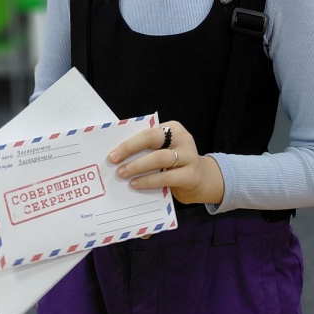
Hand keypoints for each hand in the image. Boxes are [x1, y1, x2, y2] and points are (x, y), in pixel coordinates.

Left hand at [107, 120, 224, 205]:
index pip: (147, 132)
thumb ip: (147, 149)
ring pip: (159, 158)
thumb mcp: (163, 150)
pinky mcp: (191, 175)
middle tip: (114, 162)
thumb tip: (119, 155)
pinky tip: (136, 184)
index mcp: (173, 129)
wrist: (201, 180)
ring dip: (138, 167)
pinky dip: (148, 181)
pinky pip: (166, 177)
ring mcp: (189, 156)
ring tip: (123, 174)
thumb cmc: (174, 163)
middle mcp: (182, 139)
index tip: (112, 154)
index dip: (128, 143)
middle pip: (153, 139)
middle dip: (130, 149)